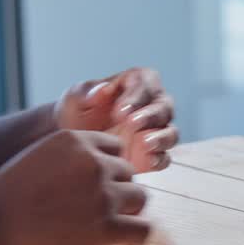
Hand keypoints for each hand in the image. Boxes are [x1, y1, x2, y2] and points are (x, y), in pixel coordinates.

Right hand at [0, 130, 150, 244]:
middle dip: (118, 192)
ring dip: (128, 214)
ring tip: (115, 230)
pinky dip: (137, 238)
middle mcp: (94, 161)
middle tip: (103, 213)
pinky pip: (142, 229)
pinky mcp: (105, 225)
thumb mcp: (36, 159)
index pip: (115, 148)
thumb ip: (66, 162)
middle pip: (129, 174)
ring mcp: (102, 192)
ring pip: (139, 199)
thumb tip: (89, 180)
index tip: (100, 187)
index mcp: (75, 140)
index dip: (110, 169)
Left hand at [55, 68, 177, 172]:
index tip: (119, 110)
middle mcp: (152, 106)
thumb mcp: (75, 98)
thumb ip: (87, 91)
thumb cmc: (77, 112)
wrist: (73, 140)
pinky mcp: (153, 155)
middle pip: (164, 107)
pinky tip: (147, 161)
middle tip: (131, 124)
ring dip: (161, 138)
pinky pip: (164, 158)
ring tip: (145, 144)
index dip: (137, 96)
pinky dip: (159, 159)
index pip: (147, 83)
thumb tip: (102, 91)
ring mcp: (155, 132)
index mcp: (137, 83)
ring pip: (171, 132)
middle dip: (150, 116)